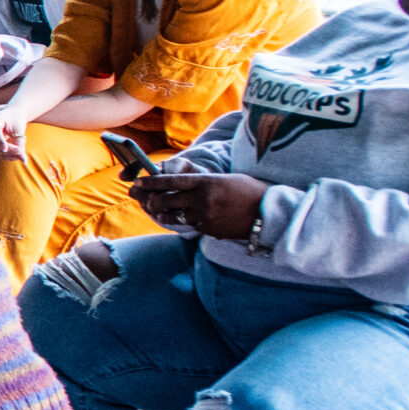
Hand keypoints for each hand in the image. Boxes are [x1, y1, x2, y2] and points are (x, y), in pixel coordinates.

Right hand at [0, 106, 31, 162]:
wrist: (12, 114)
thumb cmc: (17, 120)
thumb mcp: (20, 131)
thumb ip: (20, 144)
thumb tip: (24, 161)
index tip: (5, 149)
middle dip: (4, 150)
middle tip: (19, 152)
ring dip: (2, 154)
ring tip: (17, 155)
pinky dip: (1, 154)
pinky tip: (12, 155)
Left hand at [133, 172, 270, 240]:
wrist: (269, 213)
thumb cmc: (250, 191)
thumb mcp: (225, 180)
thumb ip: (204, 183)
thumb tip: (184, 186)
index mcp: (206, 181)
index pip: (171, 181)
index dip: (152, 182)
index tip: (139, 182)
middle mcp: (202, 198)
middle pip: (166, 200)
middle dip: (154, 201)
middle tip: (148, 201)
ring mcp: (205, 216)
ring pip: (176, 217)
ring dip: (169, 214)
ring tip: (165, 212)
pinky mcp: (209, 230)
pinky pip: (193, 226)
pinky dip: (191, 223)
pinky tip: (197, 219)